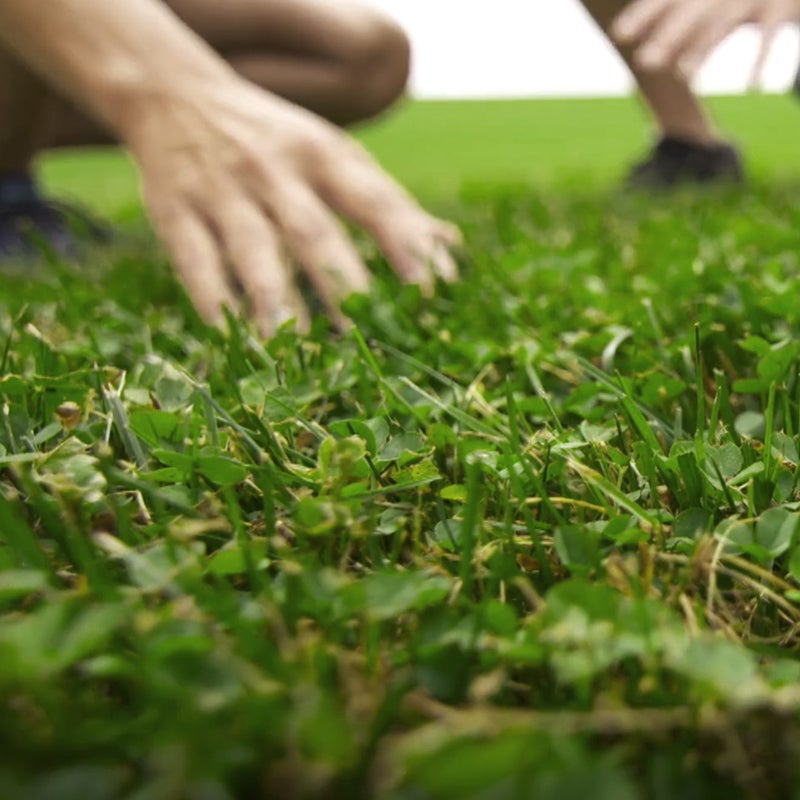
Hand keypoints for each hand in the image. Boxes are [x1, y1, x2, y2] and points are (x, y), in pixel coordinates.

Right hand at [123, 76, 459, 335]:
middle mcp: (276, 171)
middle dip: (341, 282)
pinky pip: (196, 261)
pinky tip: (233, 336)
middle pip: (313, 232)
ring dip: (274, 298)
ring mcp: (223, 191)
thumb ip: (386, 201)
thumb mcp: (331, 152)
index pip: (373, 201)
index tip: (428, 293)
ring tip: (293, 345)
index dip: (403, 245)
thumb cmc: (276, 140)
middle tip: (366, 333)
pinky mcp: (176, 212)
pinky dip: (214, 300)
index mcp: (324, 155)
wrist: (175, 93)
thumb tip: (448, 249)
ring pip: (253, 250)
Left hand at [613, 0, 799, 82]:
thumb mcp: (702, 8)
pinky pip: (767, 37)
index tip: (618, 34)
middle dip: (667, 36)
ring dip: (702, 49)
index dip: (642, 15)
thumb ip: (675, 27)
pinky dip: (759, 60)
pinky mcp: (777, 9)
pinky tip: (752, 86)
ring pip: (721, 25)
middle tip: (645, 62)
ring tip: (683, 75)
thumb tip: (638, 53)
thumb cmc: (729, 1)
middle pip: (689, 13)